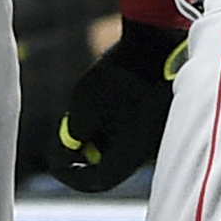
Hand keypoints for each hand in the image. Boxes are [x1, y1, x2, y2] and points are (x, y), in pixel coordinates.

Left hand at [41, 18, 186, 191]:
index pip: (97, 181)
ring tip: (90, 103)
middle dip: (87, 150)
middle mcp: (150, 150)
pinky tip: (112, 89)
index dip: (70, 175)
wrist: (159, 39)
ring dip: (102, 131)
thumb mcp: (82, 109)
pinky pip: (137, 124)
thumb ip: (70, 138)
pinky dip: (119, 117)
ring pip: (125, 142)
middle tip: (70, 131)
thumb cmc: (118, 78)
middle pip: (112, 164)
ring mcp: (161, 130)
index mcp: (131, 158)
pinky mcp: (165, 110)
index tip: (56, 161)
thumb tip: (62, 156)